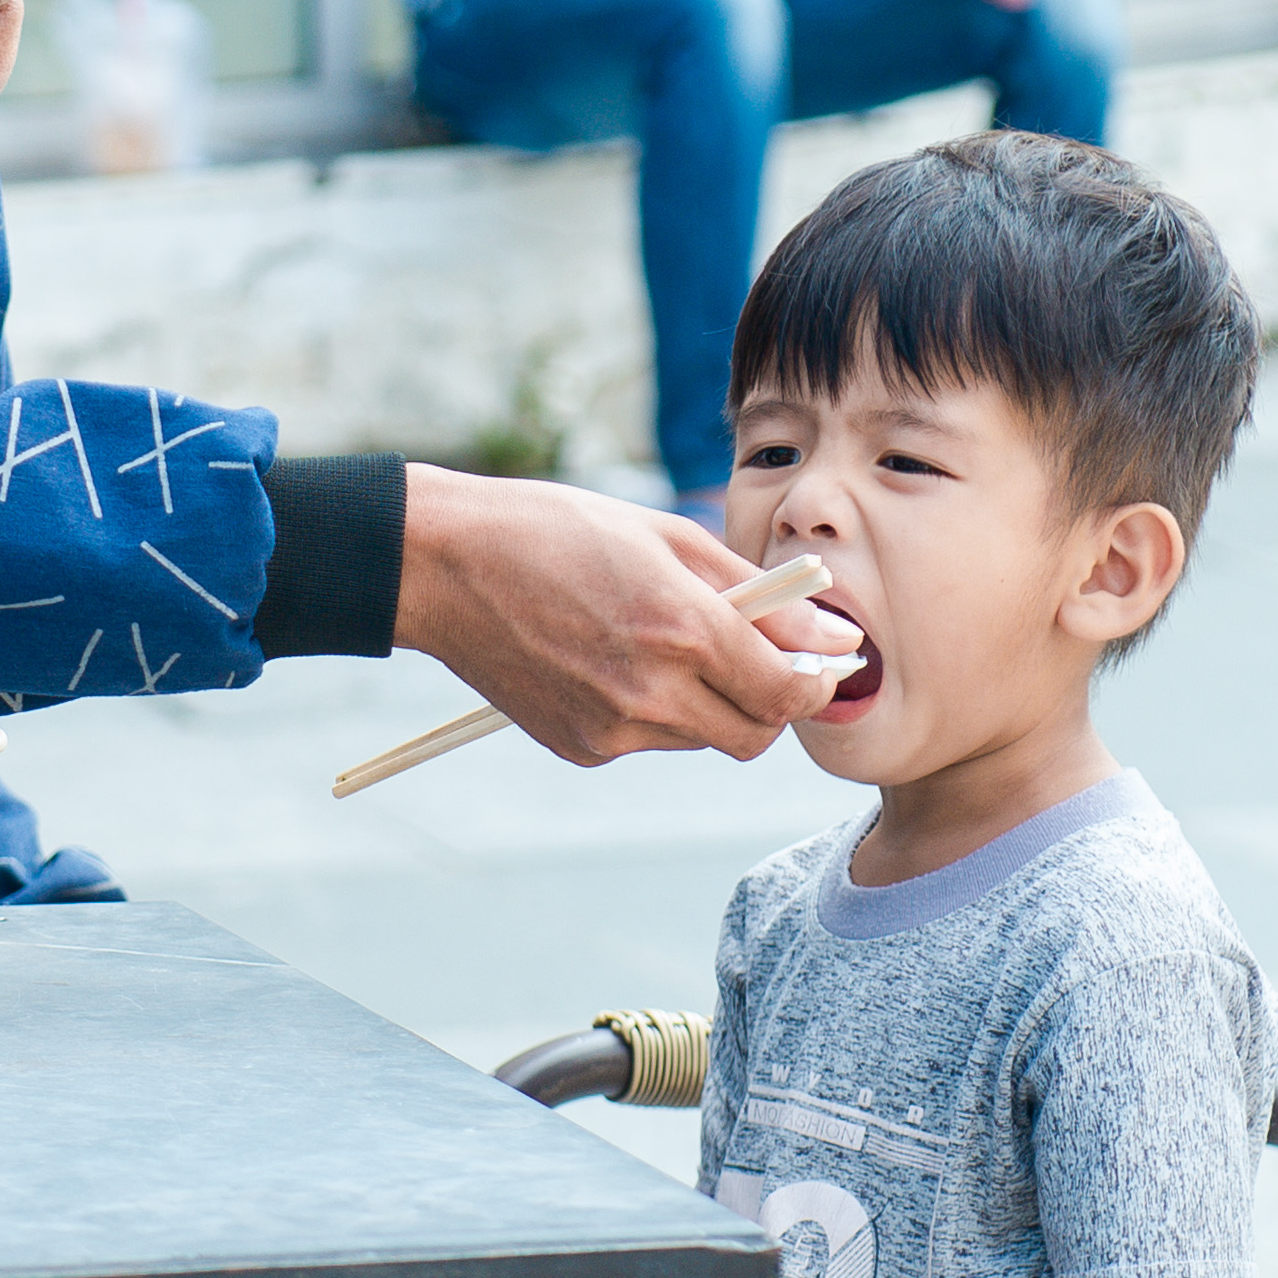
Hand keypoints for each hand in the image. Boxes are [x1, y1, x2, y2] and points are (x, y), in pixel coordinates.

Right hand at [394, 471, 860, 765]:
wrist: (446, 566)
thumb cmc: (557, 530)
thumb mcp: (666, 537)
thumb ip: (758, 594)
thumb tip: (831, 635)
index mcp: (683, 628)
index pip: (787, 693)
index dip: (815, 683)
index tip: (819, 664)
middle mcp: (652, 690)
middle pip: (753, 735)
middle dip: (768, 703)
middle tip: (756, 658)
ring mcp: (612, 727)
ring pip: (701, 739)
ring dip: (708, 703)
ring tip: (662, 641)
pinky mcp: (581, 747)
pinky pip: (648, 740)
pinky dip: (654, 710)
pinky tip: (613, 659)